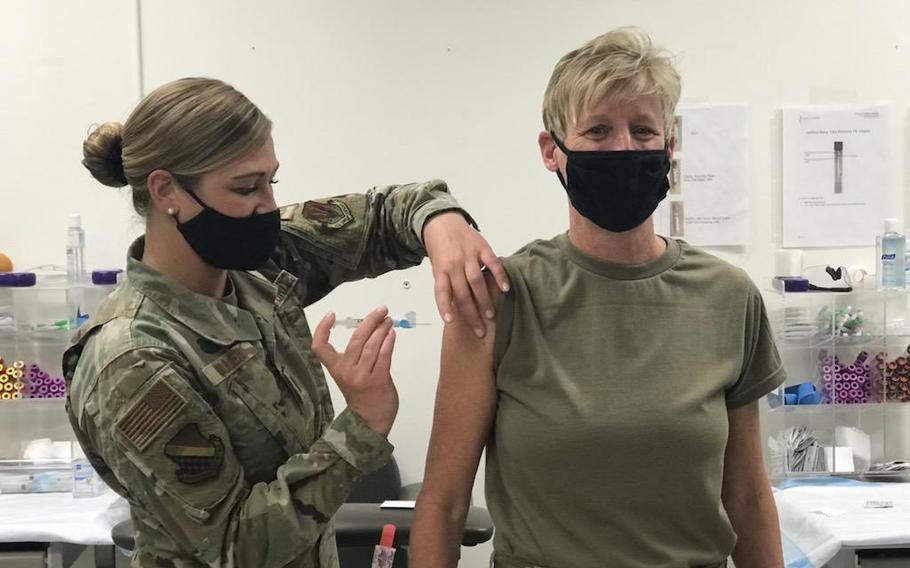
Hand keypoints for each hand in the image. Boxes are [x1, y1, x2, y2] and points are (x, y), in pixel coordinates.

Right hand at [312, 306, 398, 435]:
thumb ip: (357, 354)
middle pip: (356, 339)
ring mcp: (361, 376)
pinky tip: (392, 334)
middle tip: (381, 310)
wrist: (370, 421)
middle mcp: (346, 371)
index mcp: (335, 369)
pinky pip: (384, 355)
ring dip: (382, 329)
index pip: (320, 348)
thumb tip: (372, 327)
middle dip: (370, 321)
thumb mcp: (350, 374)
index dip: (322, 329)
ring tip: (388, 320)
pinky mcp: (378, 380)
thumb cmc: (361, 393)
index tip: (331, 314)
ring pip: (372, 345)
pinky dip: (388, 341)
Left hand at [423, 212, 509, 337]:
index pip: (442, 292)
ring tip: (491, 315)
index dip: (445, 307)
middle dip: (471, 313)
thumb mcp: (436, 265)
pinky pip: (492, 263)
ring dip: (484, 300)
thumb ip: (445, 282)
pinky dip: (499, 276)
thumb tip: (455, 306)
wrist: (442, 221)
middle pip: (463, 293)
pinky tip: (505, 289)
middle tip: (481, 330)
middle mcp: (454, 264)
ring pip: (477, 282)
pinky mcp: (482, 247)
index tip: (451, 322)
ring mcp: (469, 255)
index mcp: (440, 270)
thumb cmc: (439, 247)